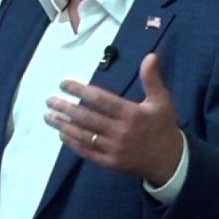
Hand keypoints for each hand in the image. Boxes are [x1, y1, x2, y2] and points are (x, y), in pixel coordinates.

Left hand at [45, 53, 183, 185]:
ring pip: (84, 135)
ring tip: (48, 116)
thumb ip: (152, 78)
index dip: (80, 90)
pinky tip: (62, 134)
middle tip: (49, 100)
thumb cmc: (163, 126)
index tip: (64, 84)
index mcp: (132, 113)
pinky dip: (73, 143)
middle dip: (66, 108)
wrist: (169, 161)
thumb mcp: (162, 100)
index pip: (100, 99)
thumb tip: (150, 55)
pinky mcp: (110, 163)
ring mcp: (114, 149)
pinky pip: (88, 152)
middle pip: (87, 118)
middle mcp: (121, 131)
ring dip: (64, 125)